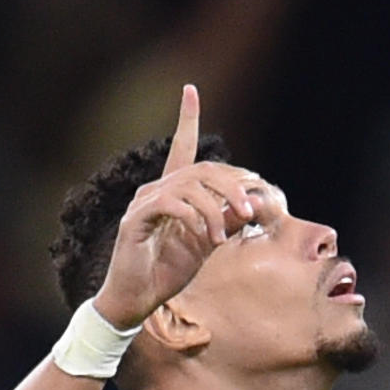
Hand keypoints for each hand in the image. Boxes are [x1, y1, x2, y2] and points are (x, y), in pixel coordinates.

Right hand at [92, 86, 260, 329]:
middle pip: (201, 169)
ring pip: (189, 186)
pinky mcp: (135, 220)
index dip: (186, 119)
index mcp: (173, 192)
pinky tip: (205, 237)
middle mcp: (155, 190)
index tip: (190, 90)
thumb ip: (226, 221)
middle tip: (251, 210)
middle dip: (232, 186)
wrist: (138, 299)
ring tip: (224, 236)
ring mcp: (143, 203)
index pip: (181, 148)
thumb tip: (253, 203)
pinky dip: (195, 218)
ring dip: (216, 209)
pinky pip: (171, 205)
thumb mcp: (207, 243)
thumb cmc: (168, 270)